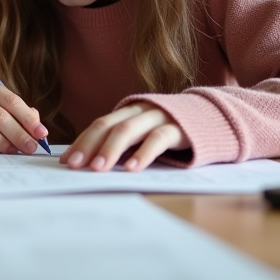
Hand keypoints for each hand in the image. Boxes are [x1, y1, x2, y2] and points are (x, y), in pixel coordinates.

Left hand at [61, 103, 189, 171]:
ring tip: (98, 168)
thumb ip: (125, 143)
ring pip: (129, 130)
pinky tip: (132, 168)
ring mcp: (159, 117)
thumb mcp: (145, 134)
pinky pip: (157, 139)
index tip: (66, 162)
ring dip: (111, 150)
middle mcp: (140, 111)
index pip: (99, 125)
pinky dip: (143, 154)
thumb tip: (93, 164)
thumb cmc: (171, 131)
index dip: (81, 142)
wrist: (213, 118)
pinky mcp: (178, 128)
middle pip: (108, 126)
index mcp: (129, 112)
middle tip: (75, 166)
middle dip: (89, 145)